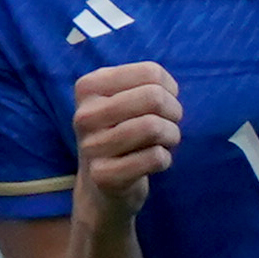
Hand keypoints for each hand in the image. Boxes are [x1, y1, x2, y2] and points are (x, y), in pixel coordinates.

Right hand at [71, 60, 181, 220]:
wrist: (100, 184)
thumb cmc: (120, 132)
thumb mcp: (124, 99)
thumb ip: (147, 84)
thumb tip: (170, 91)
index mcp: (88, 87)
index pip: (150, 72)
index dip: (169, 89)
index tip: (163, 102)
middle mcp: (84, 115)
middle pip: (153, 97)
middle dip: (174, 112)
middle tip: (170, 123)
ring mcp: (91, 147)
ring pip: (153, 127)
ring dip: (171, 135)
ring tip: (165, 142)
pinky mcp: (103, 176)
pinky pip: (154, 158)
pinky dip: (164, 159)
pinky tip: (154, 161)